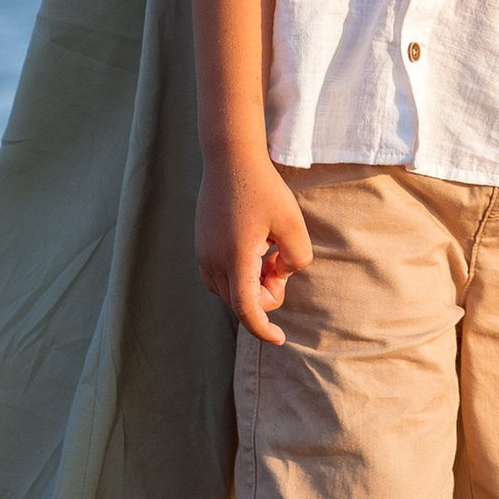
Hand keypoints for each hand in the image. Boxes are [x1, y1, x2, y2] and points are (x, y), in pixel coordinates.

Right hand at [196, 152, 313, 345]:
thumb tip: (280, 275)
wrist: (230, 160)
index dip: (262, 329)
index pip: (246, 309)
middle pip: (242, 302)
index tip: (279, 339)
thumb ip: (297, 258)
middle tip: (280, 259)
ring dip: (253, 283)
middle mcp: (212, 262)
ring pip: (231, 292)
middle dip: (267, 293)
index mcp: (235, 258)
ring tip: (268, 250)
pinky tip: (255, 248)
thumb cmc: (263, 188)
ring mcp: (202, 256)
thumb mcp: (292, 222)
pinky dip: (241, 274)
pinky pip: (222, 278)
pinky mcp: (201, 249)